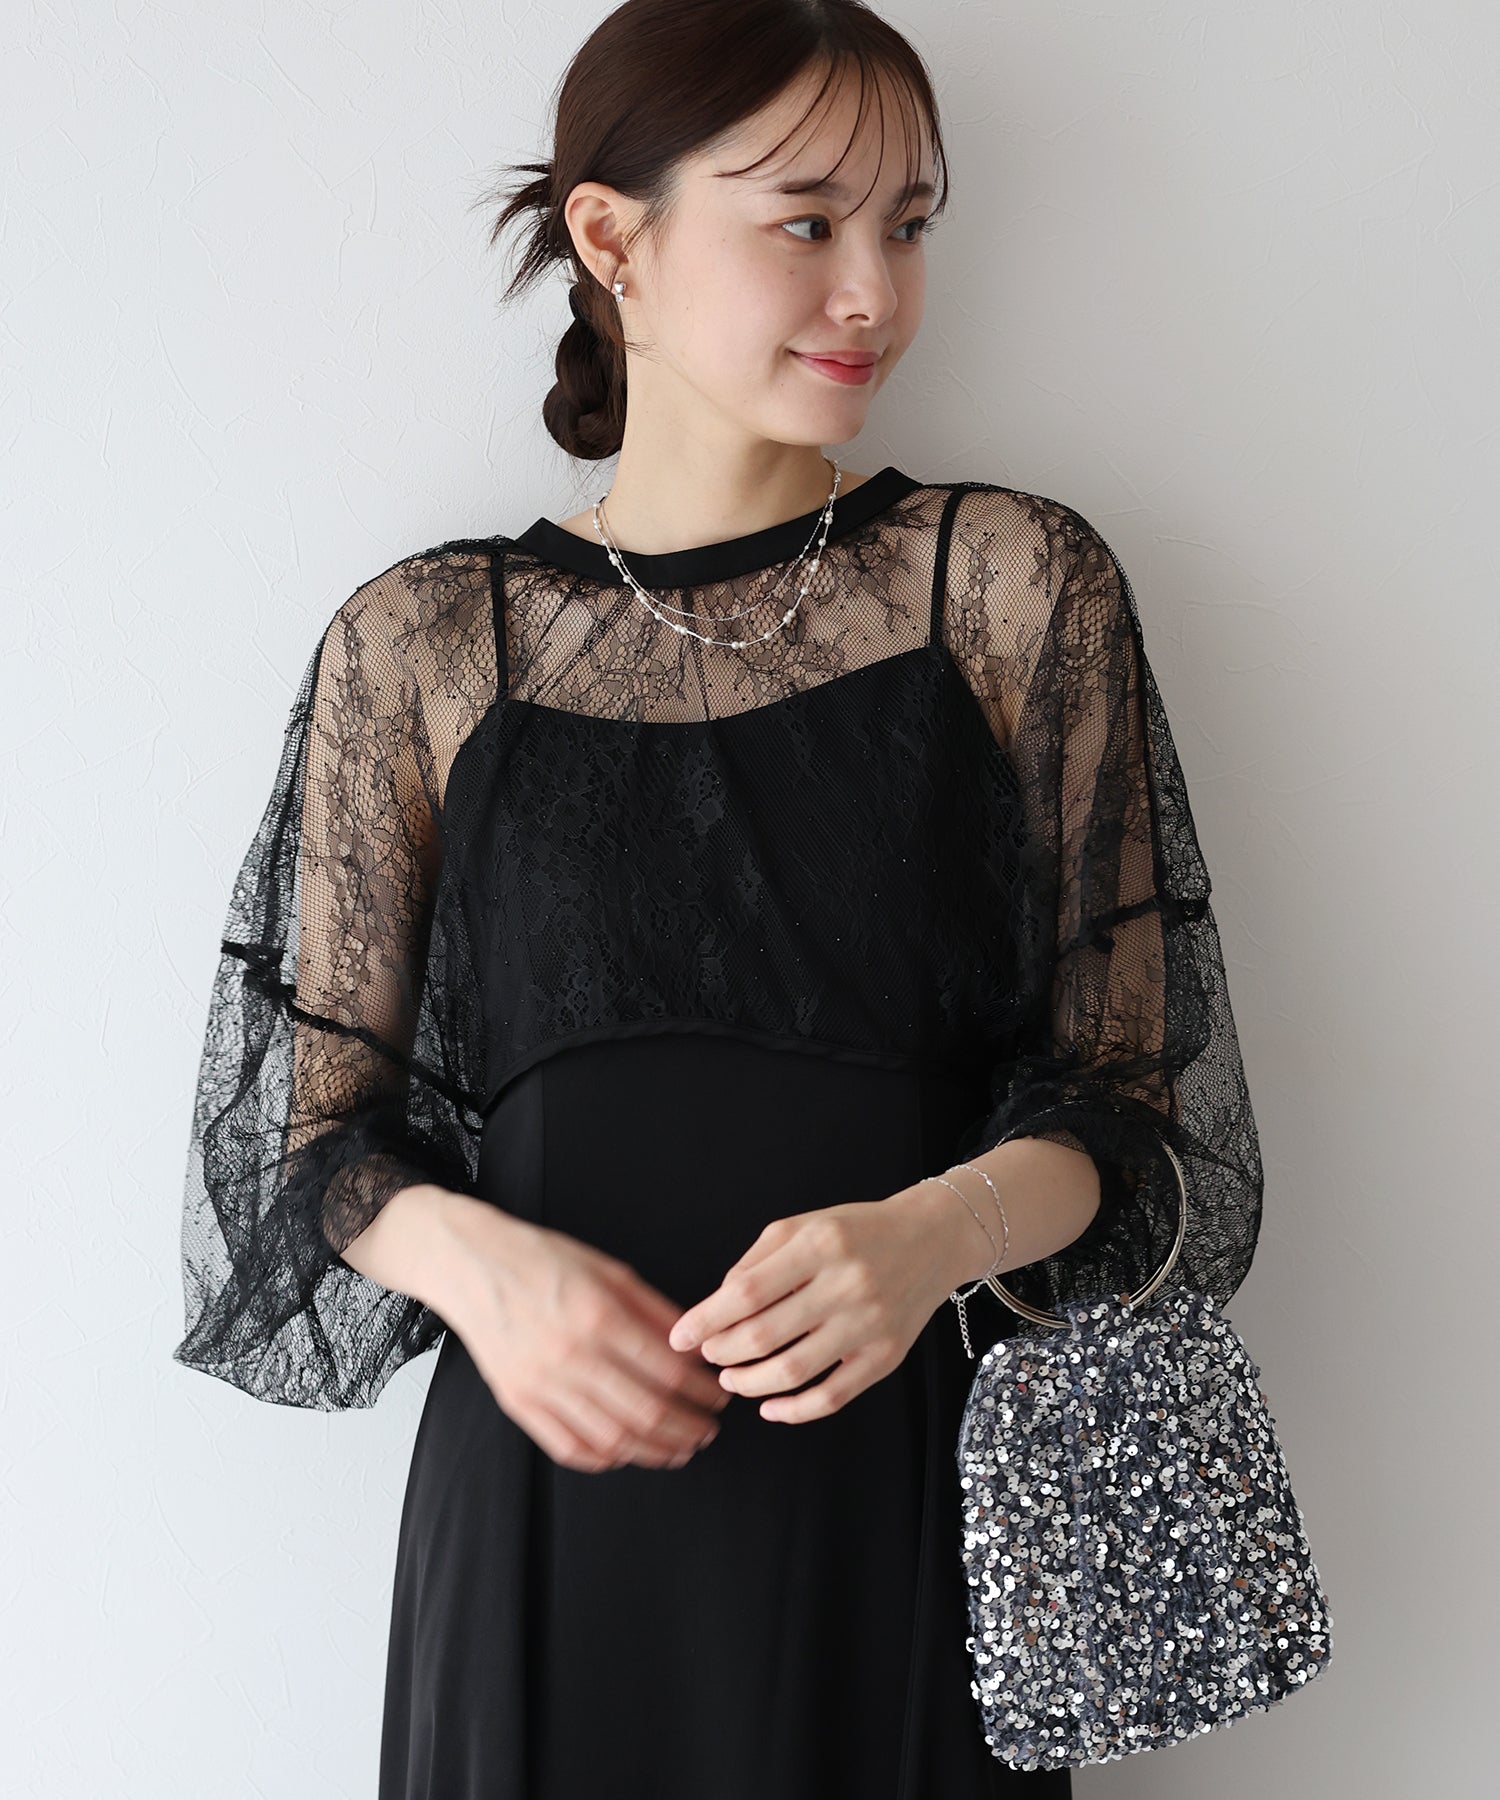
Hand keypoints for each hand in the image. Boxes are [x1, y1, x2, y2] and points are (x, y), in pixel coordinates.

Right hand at [443, 1202, 730, 1473]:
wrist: (474, 1266)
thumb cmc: (543, 1261)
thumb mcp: (610, 1271)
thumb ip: (655, 1311)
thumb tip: (695, 1344)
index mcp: (599, 1317)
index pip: (668, 1372)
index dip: (702, 1392)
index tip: (718, 1397)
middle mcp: (571, 1357)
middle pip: (646, 1414)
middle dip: (688, 1428)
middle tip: (709, 1431)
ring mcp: (542, 1386)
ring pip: (612, 1439)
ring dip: (655, 1451)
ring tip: (680, 1449)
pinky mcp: (519, 1403)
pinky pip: (570, 1448)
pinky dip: (606, 1458)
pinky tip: (628, 1452)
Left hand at [665, 1192, 953, 1424]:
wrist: (931, 1240)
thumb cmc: (855, 1232)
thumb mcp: (801, 1226)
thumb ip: (756, 1262)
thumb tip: (715, 1308)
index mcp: (819, 1245)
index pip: (748, 1291)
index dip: (706, 1319)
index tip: (681, 1337)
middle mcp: (846, 1285)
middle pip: (765, 1335)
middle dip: (723, 1352)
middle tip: (708, 1355)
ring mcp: (869, 1325)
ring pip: (793, 1372)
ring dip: (750, 1384)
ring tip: (730, 1379)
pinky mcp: (886, 1357)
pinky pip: (833, 1397)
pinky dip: (794, 1411)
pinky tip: (770, 1407)